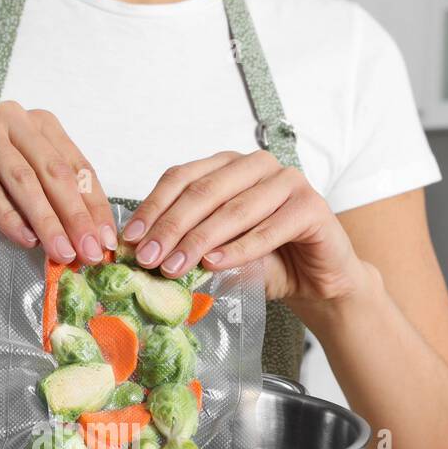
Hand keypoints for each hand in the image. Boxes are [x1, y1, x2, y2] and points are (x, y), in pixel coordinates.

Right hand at [0, 102, 116, 264]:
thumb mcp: (30, 199)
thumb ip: (57, 209)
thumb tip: (90, 241)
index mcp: (42, 126)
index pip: (77, 166)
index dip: (94, 206)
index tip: (103, 239)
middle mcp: (16, 119)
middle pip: (54, 172)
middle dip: (74, 217)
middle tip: (86, 250)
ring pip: (24, 179)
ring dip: (45, 221)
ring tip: (58, 250)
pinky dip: (9, 217)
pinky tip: (24, 238)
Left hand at [121, 150, 366, 305]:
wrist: (316, 282)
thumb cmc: (266, 263)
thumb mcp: (218, 252)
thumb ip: (188, 245)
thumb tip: (142, 252)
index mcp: (228, 167)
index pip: (182, 178)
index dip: (153, 208)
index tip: (130, 240)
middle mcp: (257, 165)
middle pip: (204, 191)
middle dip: (171, 228)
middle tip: (147, 258)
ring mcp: (288, 181)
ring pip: (233, 209)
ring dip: (199, 240)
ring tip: (174, 267)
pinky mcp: (312, 206)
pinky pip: (268, 229)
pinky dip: (239, 249)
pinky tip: (214, 265)